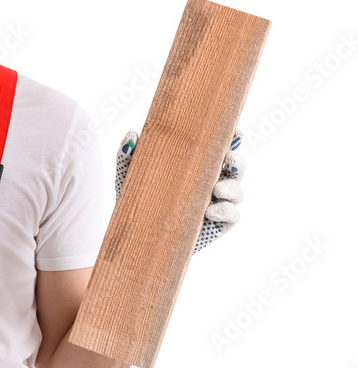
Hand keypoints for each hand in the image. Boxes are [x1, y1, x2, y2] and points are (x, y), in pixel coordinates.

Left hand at [115, 129, 244, 253]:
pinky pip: (233, 215)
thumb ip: (129, 156)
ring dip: (232, 187)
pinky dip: (225, 211)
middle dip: (237, 162)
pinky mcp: (219, 224)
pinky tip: (209, 212)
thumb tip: (131, 134)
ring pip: (238, 191)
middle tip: (229, 160)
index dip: (232, 138)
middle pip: (237, 167)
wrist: (136, 234)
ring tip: (216, 189)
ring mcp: (218, 203)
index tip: (235, 133)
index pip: (219, 148)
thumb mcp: (130, 176)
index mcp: (196, 164)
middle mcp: (212, 181)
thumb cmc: (137, 199)